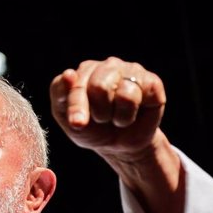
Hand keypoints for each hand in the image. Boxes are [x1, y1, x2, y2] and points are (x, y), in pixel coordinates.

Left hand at [50, 56, 166, 165]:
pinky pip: (139, 96)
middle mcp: (106, 66)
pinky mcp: (151, 82)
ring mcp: (130, 71)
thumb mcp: (70, 119)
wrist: (120, 146)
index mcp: (82, 73)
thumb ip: (60, 94)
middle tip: (102, 120)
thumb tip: (69, 73)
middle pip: (99, 86)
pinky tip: (132, 114)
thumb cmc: (92, 130)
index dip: (76, 107)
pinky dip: (130, 115)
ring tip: (116, 118)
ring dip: (117, 116)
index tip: (78, 124)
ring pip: (123, 93)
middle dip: (100, 113)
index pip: (74, 83)